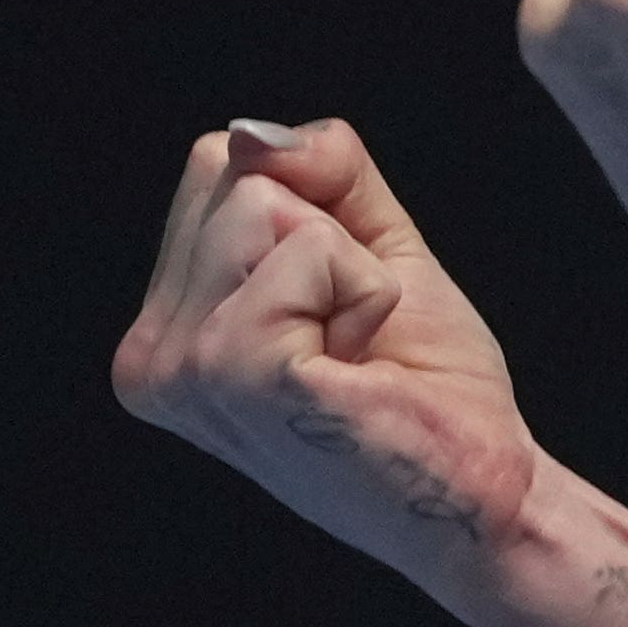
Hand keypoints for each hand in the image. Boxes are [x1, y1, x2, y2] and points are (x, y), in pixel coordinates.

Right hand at [110, 117, 542, 585]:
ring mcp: (179, 371)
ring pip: (269, 202)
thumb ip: (321, 168)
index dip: (316, 213)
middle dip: (330, 236)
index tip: (337, 306)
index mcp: (162, 330)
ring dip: (352, 268)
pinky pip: (310, 251)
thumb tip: (250, 133)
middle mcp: (146, 357)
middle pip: (238, 175)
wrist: (481, 493)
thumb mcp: (372, 244)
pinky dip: (367, 291)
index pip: (220, 164)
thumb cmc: (427, 378)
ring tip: (354, 355)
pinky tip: (361, 368)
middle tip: (353, 336)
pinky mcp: (234, 375)